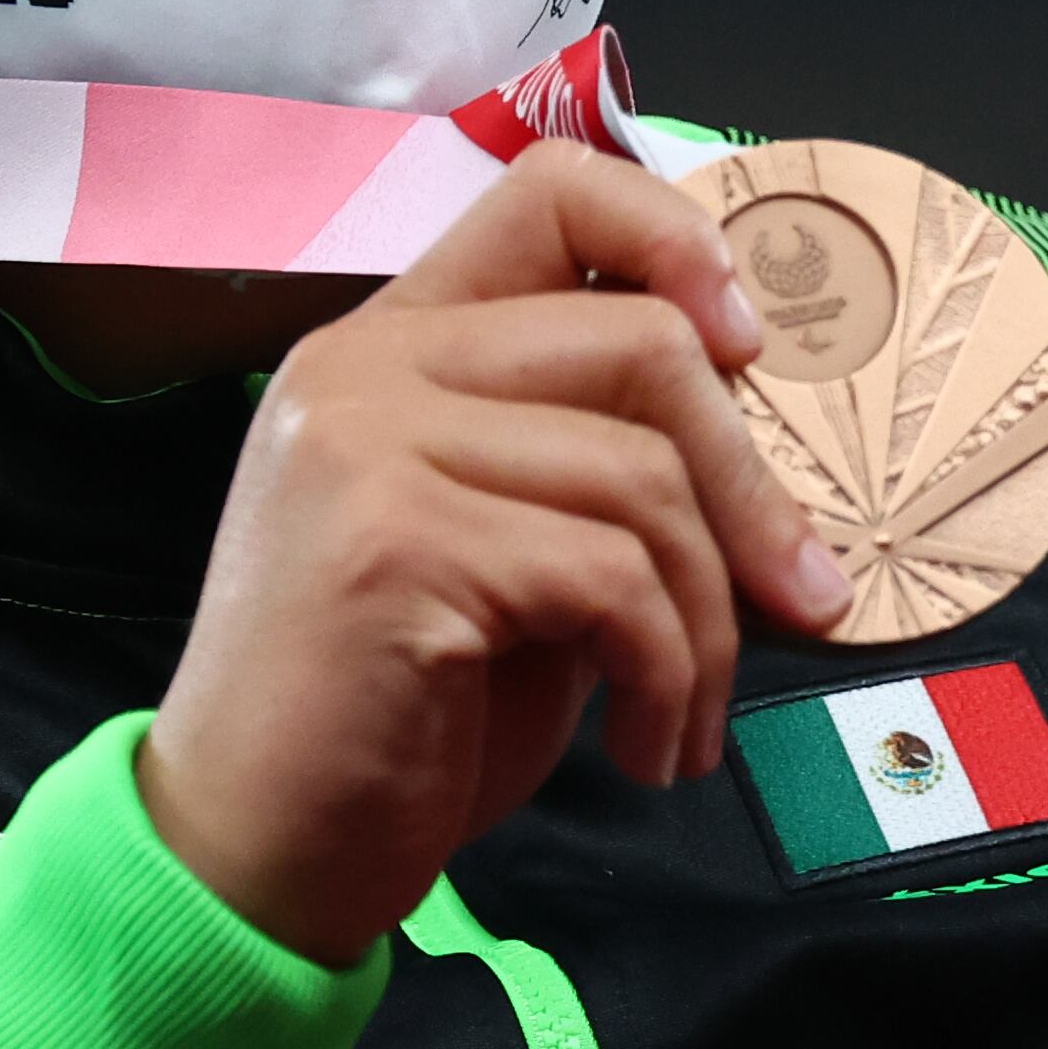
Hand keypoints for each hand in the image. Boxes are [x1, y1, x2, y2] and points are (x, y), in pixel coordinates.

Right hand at [140, 145, 852, 963]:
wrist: (250, 857)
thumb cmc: (391, 720)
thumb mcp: (503, 558)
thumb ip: (589, 470)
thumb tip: (765, 465)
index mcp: (388, 347)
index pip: (550, 191)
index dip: (677, 241)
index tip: (750, 353)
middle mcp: (364, 367)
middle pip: (642, 341)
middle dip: (751, 486)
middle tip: (798, 600)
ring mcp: (368, 446)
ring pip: (642, 473)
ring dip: (710, 620)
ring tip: (688, 717)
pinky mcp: (395, 543)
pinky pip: (611, 577)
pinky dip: (666, 675)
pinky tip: (647, 749)